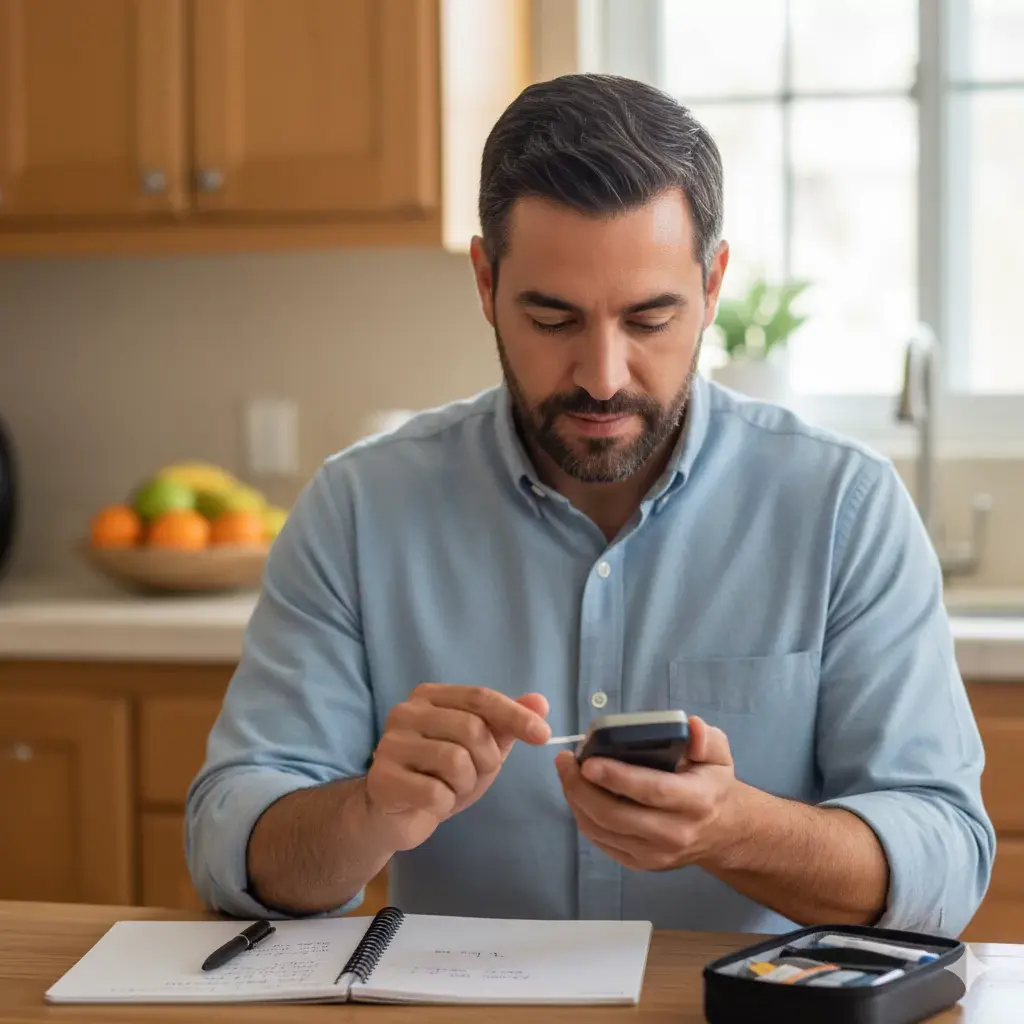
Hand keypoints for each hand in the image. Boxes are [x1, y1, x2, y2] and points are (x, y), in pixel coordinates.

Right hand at [365, 683, 550, 850]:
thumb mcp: (479, 747)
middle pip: (472, 729)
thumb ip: (506, 723)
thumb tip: (540, 702)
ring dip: (465, 784)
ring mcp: (390, 745)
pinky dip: (444, 804)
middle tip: (474, 775)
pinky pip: (435, 793)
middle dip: (486, 760)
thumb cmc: (439, 774)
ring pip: (456, 761)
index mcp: (428, 696)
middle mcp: (405, 712)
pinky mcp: (382, 779)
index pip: (480, 697)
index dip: (515, 715)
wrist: (394, 814)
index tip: (544, 735)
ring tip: (450, 788)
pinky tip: (431, 803)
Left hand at [554, 715, 743, 871]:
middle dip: (582, 788)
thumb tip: (691, 726)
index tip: (588, 762)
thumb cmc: (713, 784)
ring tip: (567, 773)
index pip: (652, 791)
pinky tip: (578, 794)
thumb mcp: (718, 755)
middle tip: (565, 761)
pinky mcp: (641, 864)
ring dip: (577, 801)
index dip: (617, 777)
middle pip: (617, 816)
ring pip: (603, 831)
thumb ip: (706, 738)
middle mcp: (675, 833)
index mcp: (696, 801)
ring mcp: (656, 854)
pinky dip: (584, 817)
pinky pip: (602, 842)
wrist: (723, 832)